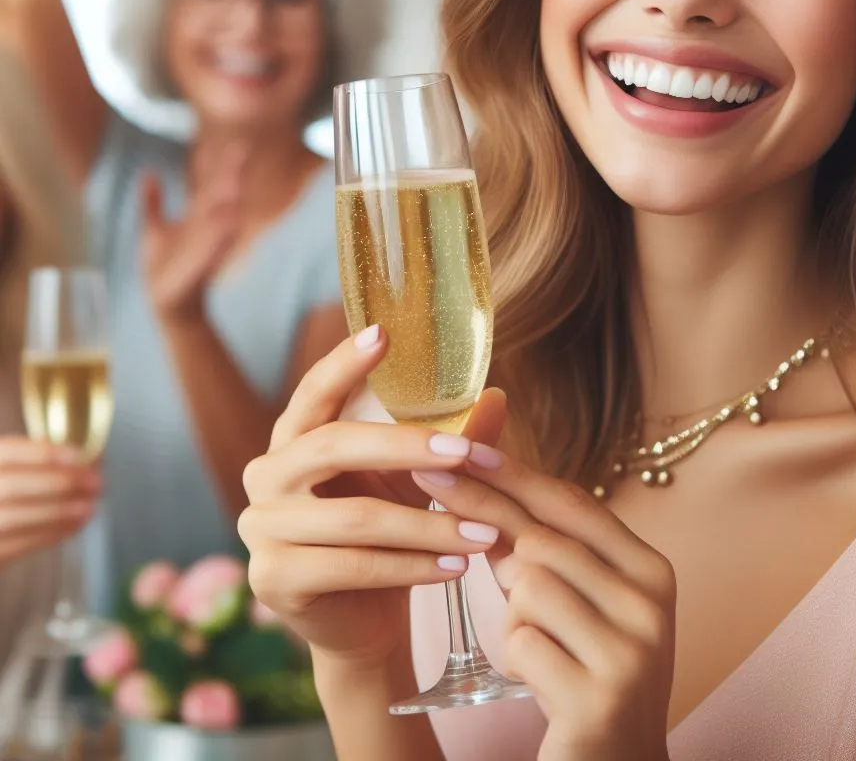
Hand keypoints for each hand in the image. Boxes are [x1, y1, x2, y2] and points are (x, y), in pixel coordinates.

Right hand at [0, 437, 100, 564]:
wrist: (0, 528)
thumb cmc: (13, 494)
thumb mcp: (19, 469)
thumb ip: (45, 464)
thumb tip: (94, 458)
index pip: (8, 451)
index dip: (43, 453)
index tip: (78, 455)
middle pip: (12, 486)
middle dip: (59, 483)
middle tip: (96, 483)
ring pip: (13, 518)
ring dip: (58, 512)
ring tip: (89, 507)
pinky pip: (16, 545)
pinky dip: (49, 534)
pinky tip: (74, 525)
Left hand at [141, 140, 248, 321]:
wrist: (165, 302)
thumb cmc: (163, 267)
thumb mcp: (153, 229)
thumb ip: (152, 202)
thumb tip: (150, 172)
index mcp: (198, 217)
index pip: (212, 185)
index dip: (222, 165)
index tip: (238, 145)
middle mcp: (206, 228)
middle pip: (220, 195)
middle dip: (229, 174)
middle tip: (240, 151)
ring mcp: (207, 246)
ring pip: (221, 218)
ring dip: (229, 200)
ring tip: (236, 181)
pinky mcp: (201, 265)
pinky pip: (214, 247)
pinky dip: (222, 234)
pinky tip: (232, 220)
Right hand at [237, 327, 506, 670]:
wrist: (362, 621)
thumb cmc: (388, 534)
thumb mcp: (417, 482)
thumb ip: (450, 441)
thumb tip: (497, 396)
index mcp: (293, 439)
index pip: (314, 392)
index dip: (344, 363)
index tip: (384, 333)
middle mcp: (265, 475)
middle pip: (335, 445)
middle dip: (408, 448)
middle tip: (468, 455)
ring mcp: (261, 528)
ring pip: (356, 517)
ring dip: (429, 525)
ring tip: (486, 532)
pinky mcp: (273, 578)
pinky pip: (353, 566)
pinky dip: (412, 567)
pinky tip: (456, 567)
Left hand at [412, 444, 675, 760]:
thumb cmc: (589, 672)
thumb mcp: (579, 604)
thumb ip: (544, 551)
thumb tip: (483, 488)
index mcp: (651, 569)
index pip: (572, 503)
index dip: (513, 474)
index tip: (464, 449)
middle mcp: (651, 603)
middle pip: (542, 540)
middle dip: (487, 531)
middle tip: (447, 516)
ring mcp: (631, 651)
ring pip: (527, 586)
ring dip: (513, 617)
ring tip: (541, 649)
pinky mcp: (599, 698)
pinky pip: (520, 643)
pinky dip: (515, 660)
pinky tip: (543, 682)